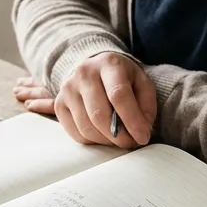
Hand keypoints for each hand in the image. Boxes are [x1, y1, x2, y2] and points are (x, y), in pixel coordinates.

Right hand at [12, 52, 155, 147]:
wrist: (95, 69)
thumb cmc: (123, 79)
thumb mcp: (142, 84)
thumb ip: (146, 106)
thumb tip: (141, 131)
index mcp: (109, 64)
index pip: (119, 95)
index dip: (132, 120)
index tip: (142, 137)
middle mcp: (84, 73)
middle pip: (99, 114)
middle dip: (119, 136)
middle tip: (132, 142)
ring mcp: (68, 89)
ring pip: (87, 127)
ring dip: (107, 141)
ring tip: (119, 138)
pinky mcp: (60, 104)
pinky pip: (76, 133)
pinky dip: (93, 141)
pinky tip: (104, 134)